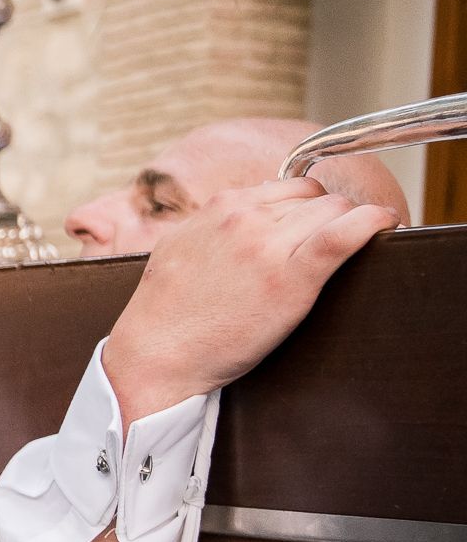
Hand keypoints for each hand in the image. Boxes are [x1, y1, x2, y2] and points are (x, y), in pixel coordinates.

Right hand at [100, 176, 399, 422]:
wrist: (156, 354)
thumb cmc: (166, 311)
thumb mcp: (179, 246)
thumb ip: (213, 223)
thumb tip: (244, 210)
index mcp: (220, 206)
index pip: (287, 187)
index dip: (306, 207)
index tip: (313, 226)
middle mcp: (245, 217)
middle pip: (316, 197)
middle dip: (327, 217)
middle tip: (329, 245)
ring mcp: (268, 245)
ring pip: (334, 210)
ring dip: (345, 226)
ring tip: (345, 250)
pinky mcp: (290, 278)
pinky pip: (344, 234)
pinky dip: (372, 223)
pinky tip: (385, 223)